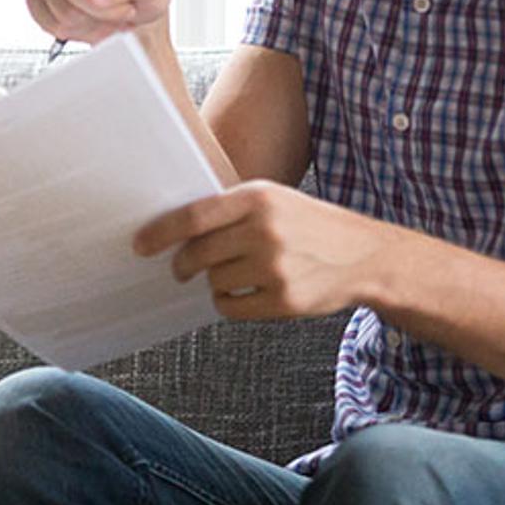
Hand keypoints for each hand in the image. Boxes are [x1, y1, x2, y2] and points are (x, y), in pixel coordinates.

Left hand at [133, 180, 396, 319]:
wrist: (364, 256)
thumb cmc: (309, 225)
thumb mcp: (275, 199)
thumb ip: (231, 209)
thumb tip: (172, 228)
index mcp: (259, 198)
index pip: (193, 217)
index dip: (160, 233)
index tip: (140, 245)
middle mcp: (266, 230)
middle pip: (197, 254)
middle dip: (182, 264)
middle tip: (181, 268)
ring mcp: (276, 268)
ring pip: (213, 281)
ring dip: (213, 282)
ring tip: (234, 273)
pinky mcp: (284, 300)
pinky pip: (230, 307)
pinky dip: (228, 302)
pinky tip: (244, 292)